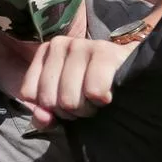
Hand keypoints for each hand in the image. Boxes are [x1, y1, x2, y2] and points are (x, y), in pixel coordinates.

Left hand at [20, 36, 135, 128]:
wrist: (131, 70)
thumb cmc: (91, 87)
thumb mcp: (62, 102)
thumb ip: (45, 115)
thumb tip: (42, 117)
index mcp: (45, 52)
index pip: (29, 93)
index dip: (49, 108)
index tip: (65, 101)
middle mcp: (60, 44)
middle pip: (49, 99)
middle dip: (69, 111)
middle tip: (85, 102)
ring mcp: (82, 45)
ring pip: (69, 99)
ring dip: (86, 109)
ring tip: (96, 99)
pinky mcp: (105, 51)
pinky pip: (93, 91)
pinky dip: (101, 100)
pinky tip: (108, 93)